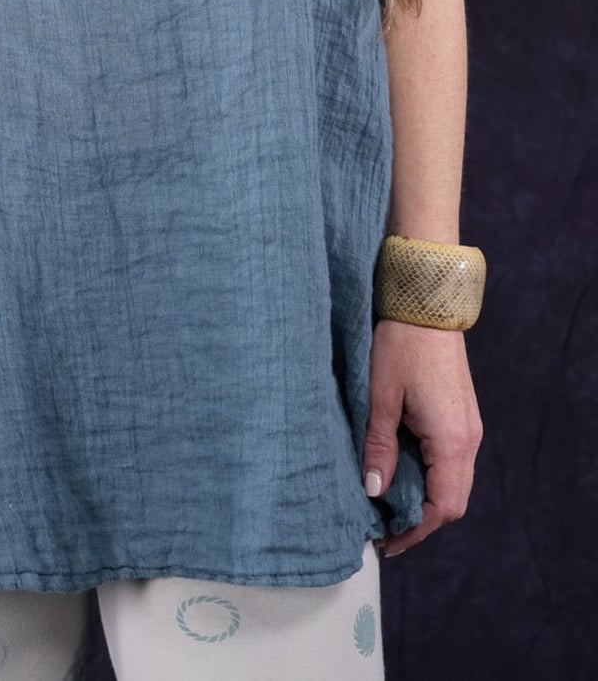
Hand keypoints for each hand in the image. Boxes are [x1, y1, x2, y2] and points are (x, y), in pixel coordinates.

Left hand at [362, 318, 483, 556]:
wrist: (426, 303)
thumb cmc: (400, 344)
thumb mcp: (380, 397)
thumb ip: (379, 447)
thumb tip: (374, 491)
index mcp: (451, 440)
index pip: (443, 507)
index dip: (415, 530)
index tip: (386, 541)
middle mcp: (468, 439)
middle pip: (452, 501)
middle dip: (419, 519)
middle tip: (382, 528)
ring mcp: (469, 427)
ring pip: (453, 482)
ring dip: (425, 499)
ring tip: (387, 504)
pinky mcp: (462, 416)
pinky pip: (452, 462)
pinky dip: (430, 477)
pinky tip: (402, 472)